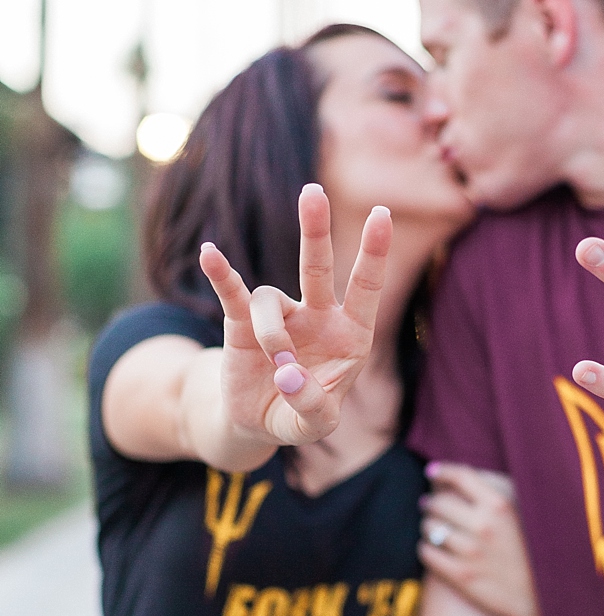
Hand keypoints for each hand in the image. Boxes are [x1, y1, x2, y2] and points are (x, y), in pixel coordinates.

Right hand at [200, 184, 391, 447]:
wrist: (259, 421)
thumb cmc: (299, 416)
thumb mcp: (315, 424)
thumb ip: (311, 404)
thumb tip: (286, 373)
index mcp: (350, 335)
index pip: (365, 287)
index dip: (374, 253)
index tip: (381, 213)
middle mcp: (317, 316)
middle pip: (318, 266)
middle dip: (314, 230)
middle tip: (312, 191)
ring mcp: (281, 316)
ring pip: (271, 302)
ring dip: (273, 335)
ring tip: (278, 367)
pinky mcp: (242, 322)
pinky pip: (232, 292)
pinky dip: (222, 274)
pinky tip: (210, 253)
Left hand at [418, 465, 544, 615]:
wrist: (538, 596)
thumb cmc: (529, 548)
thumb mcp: (520, 512)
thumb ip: (493, 489)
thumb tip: (456, 475)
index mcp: (500, 506)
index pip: (460, 476)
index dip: (442, 470)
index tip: (433, 471)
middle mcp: (484, 526)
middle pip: (438, 502)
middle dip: (431, 502)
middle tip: (431, 505)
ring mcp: (471, 553)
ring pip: (429, 527)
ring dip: (429, 525)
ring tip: (435, 528)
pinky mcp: (460, 576)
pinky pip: (426, 552)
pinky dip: (426, 547)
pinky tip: (435, 548)